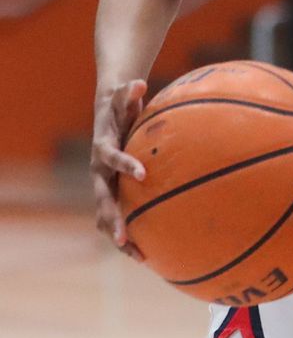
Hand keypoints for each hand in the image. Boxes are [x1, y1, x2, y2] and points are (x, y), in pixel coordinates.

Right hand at [89, 79, 147, 260]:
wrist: (106, 115)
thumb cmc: (120, 105)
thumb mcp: (124, 96)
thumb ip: (130, 91)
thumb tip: (140, 81)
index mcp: (103, 149)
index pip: (111, 158)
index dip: (125, 165)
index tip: (144, 174)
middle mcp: (99, 172)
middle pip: (102, 199)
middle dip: (112, 218)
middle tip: (123, 236)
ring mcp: (103, 185)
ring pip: (105, 215)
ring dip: (119, 235)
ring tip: (138, 256)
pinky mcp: (112, 193)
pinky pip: (118, 216)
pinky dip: (130, 234)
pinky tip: (149, 254)